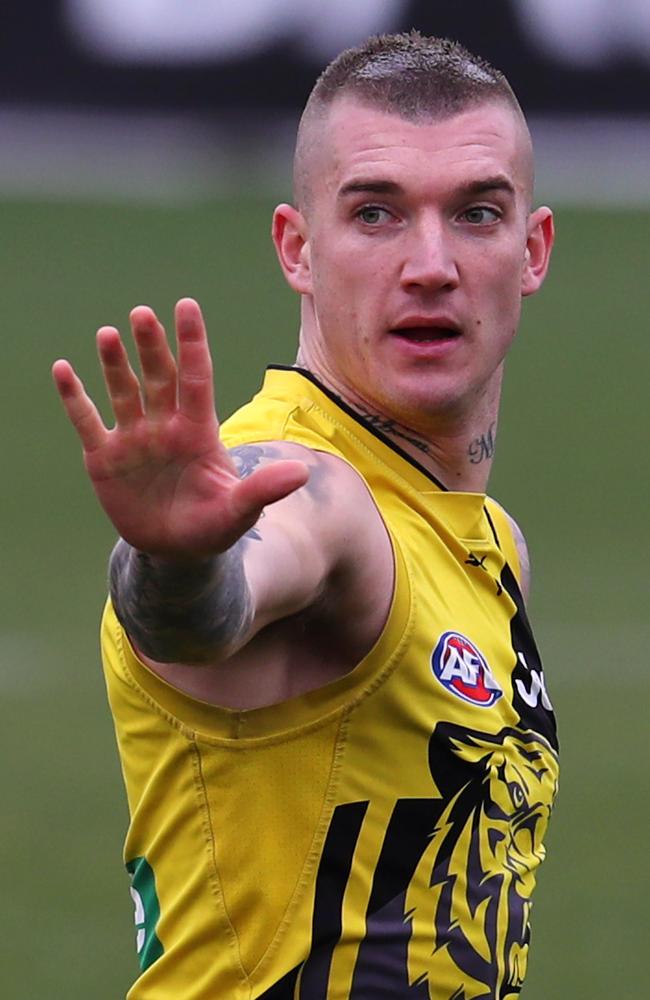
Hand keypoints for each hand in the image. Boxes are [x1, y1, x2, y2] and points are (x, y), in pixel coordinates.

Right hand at [52, 298, 307, 558]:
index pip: (196, 378)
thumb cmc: (213, 526)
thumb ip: (263, 489)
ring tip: (107, 333)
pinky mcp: (104, 457)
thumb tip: (302, 472)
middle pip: (158, 377)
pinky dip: (74, 397)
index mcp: (198, 431)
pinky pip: (87, 420)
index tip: (187, 306)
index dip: (192, 343)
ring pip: (123, 391)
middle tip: (143, 314)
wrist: (176, 552)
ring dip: (115, 363)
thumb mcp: (240, 511)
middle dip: (151, 346)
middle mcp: (165, 426)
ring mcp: (133, 439)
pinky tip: (63, 370)